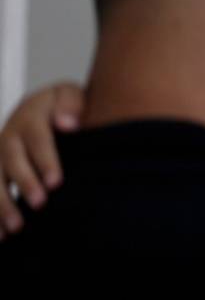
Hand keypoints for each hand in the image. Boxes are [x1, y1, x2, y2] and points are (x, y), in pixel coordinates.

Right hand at [0, 82, 83, 237]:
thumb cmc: (65, 105)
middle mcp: (9, 135)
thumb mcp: (68, 95)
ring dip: (2, 204)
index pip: (38, 140)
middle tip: (40, 204)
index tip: (56, 182)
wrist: (43, 107)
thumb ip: (70, 106)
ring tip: (17, 227)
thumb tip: (67, 123)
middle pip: (12, 161)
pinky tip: (1, 236)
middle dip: (25, 183)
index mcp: (30, 116)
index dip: (45, 161)